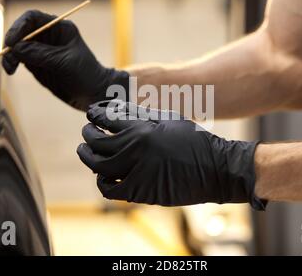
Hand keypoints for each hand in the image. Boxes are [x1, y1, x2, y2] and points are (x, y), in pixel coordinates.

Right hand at [3, 10, 128, 110]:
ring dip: (9, 55)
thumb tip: (16, 48)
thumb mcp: (64, 62)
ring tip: (10, 68)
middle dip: (12, 42)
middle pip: (21, 31)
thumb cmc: (86, 73)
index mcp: (59, 28)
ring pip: (17, 46)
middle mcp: (48, 36)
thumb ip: (41, 54)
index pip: (32, 18)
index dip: (19, 26)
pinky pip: (18, 59)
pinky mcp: (36, 64)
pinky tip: (11, 70)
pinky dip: (12, 63)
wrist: (93, 94)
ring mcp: (40, 50)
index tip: (12, 41)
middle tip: (9, 57)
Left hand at [77, 100, 265, 208]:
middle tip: (87, 132)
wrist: (215, 169)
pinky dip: (102, 181)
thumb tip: (114, 108)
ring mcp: (136, 173)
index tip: (92, 114)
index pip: (106, 119)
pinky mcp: (141, 193)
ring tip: (86, 151)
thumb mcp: (169, 119)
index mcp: (142, 129)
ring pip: (98, 166)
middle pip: (97, 142)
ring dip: (88, 157)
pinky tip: (102, 174)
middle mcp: (135, 151)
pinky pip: (110, 189)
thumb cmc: (194, 140)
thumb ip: (140, 113)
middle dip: (88, 134)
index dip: (95, 115)